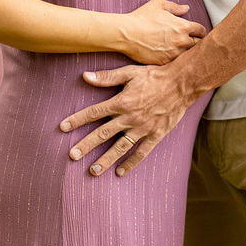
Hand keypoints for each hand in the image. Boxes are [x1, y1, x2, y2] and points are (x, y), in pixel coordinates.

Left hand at [60, 62, 199, 175]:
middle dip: (86, 145)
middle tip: (72, 156)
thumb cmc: (155, 75)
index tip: (62, 128)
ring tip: (92, 171)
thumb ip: (107, 77)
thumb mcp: (130, 72)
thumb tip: (85, 76)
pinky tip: (120, 172)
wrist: (182, 83)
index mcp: (121, 102)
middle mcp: (129, 118)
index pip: (94, 112)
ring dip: (105, 160)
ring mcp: (143, 128)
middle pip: (103, 133)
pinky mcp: (156, 135)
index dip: (77, 120)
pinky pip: (141, 152)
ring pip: (120, 147)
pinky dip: (130, 163)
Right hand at [119, 0, 205, 64]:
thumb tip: (186, 8)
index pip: (201, 31)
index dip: (199, 31)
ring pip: (188, 56)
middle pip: (198, 45)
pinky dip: (175, 61)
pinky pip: (176, 63)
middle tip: (189, 42)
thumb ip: (175, 7)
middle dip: (195, 43)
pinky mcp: (165, 62)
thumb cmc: (141, 17)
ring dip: (185, 53)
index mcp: (183, 26)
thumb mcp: (158, 4)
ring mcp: (174, 53)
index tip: (196, 33)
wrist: (126, 34)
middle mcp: (182, 41)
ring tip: (180, 51)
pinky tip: (170, 57)